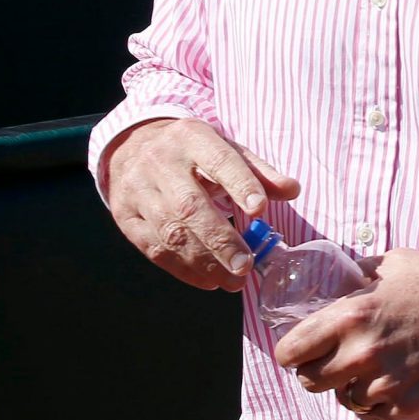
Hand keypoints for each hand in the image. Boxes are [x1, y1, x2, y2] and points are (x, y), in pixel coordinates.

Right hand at [101, 117, 300, 290]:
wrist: (131, 145)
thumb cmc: (191, 152)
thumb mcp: (225, 148)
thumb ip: (258, 171)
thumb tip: (292, 190)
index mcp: (192, 138)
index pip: (219, 161)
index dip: (241, 185)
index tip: (261, 210)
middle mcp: (161, 163)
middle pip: (190, 205)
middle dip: (220, 240)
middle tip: (245, 265)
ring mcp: (139, 190)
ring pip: (170, 232)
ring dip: (204, 262)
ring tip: (233, 280)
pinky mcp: (126, 216)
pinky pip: (153, 248)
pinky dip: (182, 269)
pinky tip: (207, 280)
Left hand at [280, 247, 418, 419]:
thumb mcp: (393, 264)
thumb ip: (357, 275)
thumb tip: (334, 279)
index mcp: (351, 316)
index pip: (290, 351)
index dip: (293, 351)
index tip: (302, 350)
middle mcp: (362, 353)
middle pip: (309, 382)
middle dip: (319, 371)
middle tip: (338, 361)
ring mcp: (385, 384)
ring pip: (343, 400)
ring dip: (353, 387)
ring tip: (375, 370)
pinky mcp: (407, 405)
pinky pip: (373, 415)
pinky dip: (379, 403)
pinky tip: (395, 383)